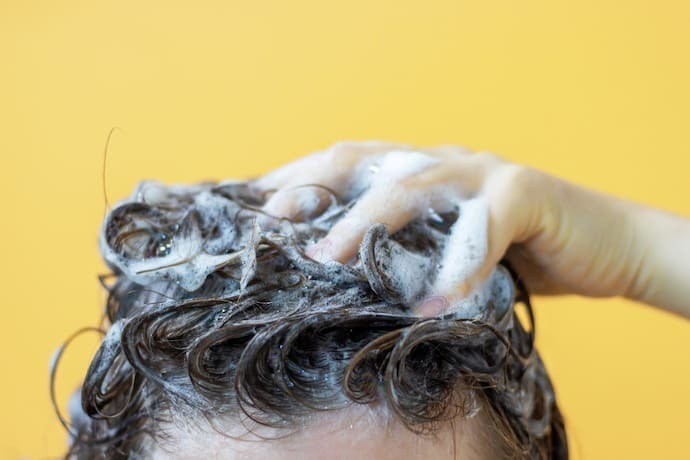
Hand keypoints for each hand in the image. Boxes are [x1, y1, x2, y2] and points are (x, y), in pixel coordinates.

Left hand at [252, 141, 689, 317]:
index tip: (255, 209)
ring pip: (413, 185)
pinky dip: (458, 267)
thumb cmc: (515, 253)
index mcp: (417, 171)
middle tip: (273, 223)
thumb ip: (405, 251)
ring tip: (330, 259)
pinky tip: (436, 303)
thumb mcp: (446, 249)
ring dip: (368, 224)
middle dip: (314, 187)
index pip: (345, 164)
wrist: (602, 244)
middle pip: (365, 160)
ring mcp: (482, 171)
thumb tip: (338, 280)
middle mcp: (442, 161)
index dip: (299, 179)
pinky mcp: (525, 192)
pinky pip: (485, 228)